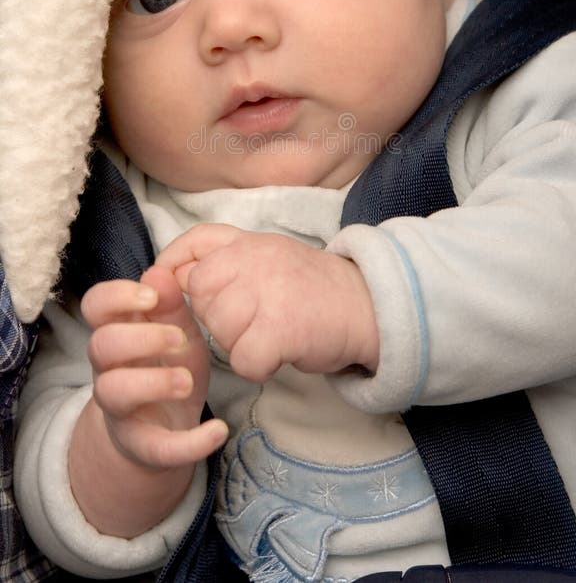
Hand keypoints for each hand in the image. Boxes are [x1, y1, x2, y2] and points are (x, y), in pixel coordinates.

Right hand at [81, 265, 227, 469]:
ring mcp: (121, 408)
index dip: (117, 296)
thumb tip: (160, 272)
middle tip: (180, 339)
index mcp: (119, 331)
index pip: (95, 305)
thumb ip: (170, 304)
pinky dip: (190, 442)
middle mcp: (110, 369)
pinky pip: (157, 448)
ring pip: (113, 391)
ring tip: (188, 381)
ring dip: (154, 382)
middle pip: (101, 345)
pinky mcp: (142, 444)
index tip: (152, 297)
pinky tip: (218, 430)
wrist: (164, 426)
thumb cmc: (167, 364)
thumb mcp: (175, 330)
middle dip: (141, 338)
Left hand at [156, 225, 378, 382]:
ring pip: (219, 330)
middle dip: (217, 318)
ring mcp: (268, 291)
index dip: (175, 268)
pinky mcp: (281, 328)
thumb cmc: (312, 289)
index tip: (174, 288)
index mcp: (250, 241)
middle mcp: (255, 259)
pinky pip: (244, 360)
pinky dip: (258, 367)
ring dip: (239, 344)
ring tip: (270, 335)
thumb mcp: (268, 256)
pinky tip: (279, 355)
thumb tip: (172, 274)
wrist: (369, 308)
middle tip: (253, 320)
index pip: (195, 244)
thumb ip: (224, 259)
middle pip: (201, 296)